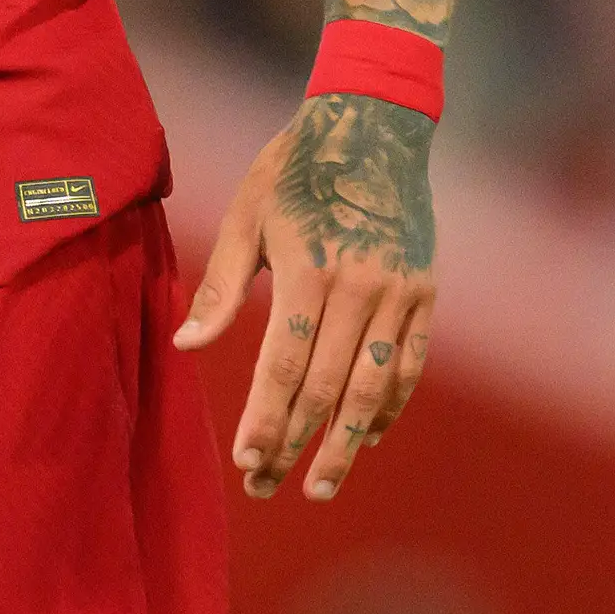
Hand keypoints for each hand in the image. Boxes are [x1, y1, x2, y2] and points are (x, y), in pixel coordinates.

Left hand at [173, 92, 436, 500]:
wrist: (373, 127)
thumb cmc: (292, 170)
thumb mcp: (246, 215)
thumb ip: (222, 284)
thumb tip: (188, 344)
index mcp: (311, 270)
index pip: (285, 365)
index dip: (267, 418)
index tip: (248, 459)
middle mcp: (362, 289)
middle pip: (328, 389)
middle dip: (296, 444)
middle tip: (266, 484)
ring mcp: (401, 294)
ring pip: (375, 390)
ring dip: (347, 445)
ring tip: (318, 486)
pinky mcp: (426, 294)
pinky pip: (410, 366)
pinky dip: (390, 407)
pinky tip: (367, 438)